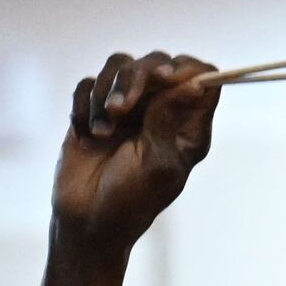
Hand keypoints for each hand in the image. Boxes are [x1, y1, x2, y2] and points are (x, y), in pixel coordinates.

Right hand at [51, 49, 221, 255]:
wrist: (85, 223)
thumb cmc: (129, 203)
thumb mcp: (157, 166)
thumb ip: (170, 120)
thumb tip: (195, 82)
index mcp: (186, 125)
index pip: (201, 76)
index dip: (186, 69)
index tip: (166, 80)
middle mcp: (159, 110)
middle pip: (158, 63)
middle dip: (137, 77)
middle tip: (121, 107)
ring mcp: (126, 108)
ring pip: (121, 65)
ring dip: (107, 91)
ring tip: (102, 130)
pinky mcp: (93, 110)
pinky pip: (88, 84)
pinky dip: (84, 104)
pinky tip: (86, 133)